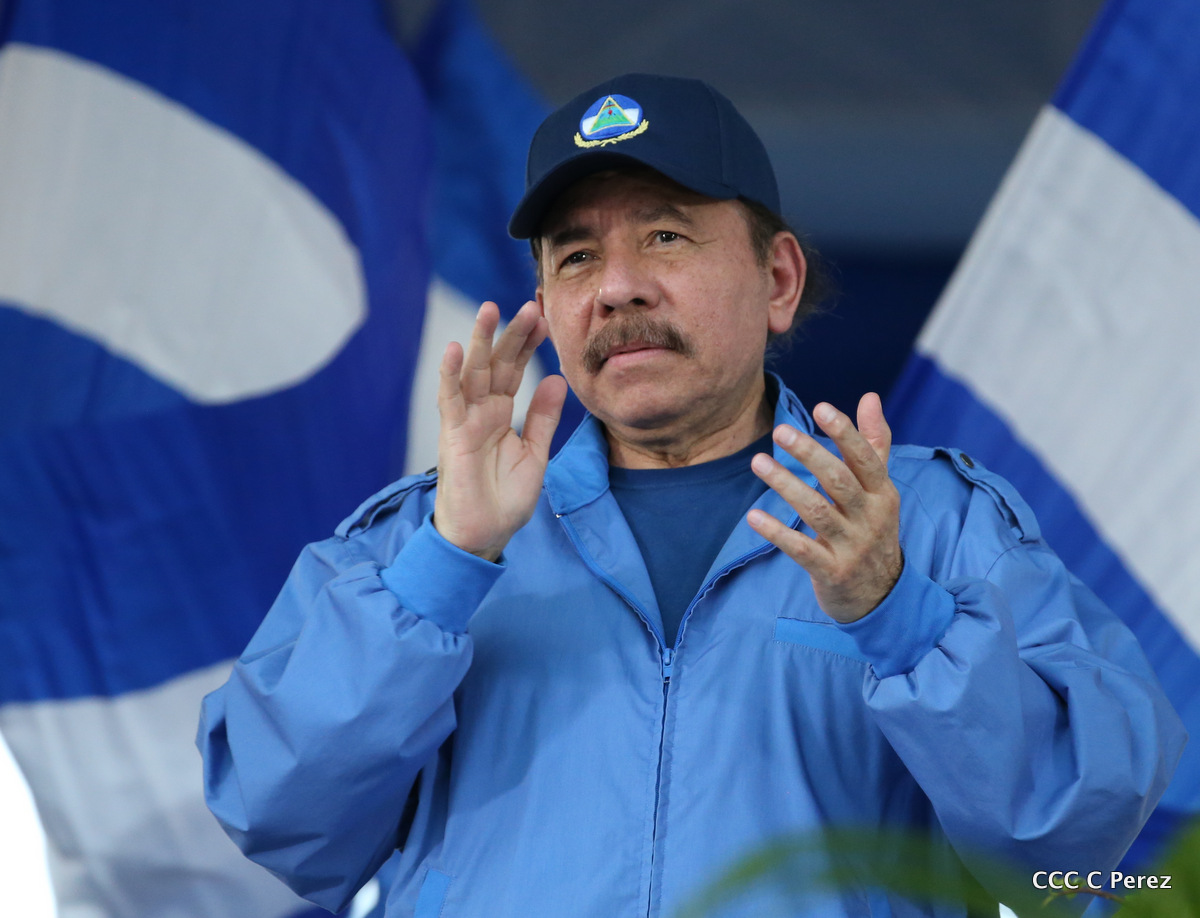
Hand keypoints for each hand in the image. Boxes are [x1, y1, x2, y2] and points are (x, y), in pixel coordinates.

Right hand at [434, 301, 566, 561]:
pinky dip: (449, 375)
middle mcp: (481, 411)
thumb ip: (543, 418)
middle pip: (496, 364)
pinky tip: (452, 350)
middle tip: (528, 306)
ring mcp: (464, 421)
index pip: (515, 371)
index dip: (528, 345)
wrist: (484, 535)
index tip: (545, 320)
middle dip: (510, 335)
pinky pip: (449, 401)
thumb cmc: (504, 499)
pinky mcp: (452, 436)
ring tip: (489, 309)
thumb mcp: (535, 454)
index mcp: (501, 414)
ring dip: (479, 341)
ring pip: (472, 373)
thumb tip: (558, 379)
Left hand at [746, 393, 901, 622]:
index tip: (820, 407)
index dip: (845, 433)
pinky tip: (753, 516)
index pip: (865, 458)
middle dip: (810, 454)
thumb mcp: (880, 491)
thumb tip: (869, 397)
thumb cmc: (873, 531)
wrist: (881, 596)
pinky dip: (777, 532)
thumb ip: (873, 445)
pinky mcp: (832, 572)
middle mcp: (871, 518)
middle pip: (839, 480)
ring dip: (786, 485)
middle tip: (779, 430)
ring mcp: (852, 547)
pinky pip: (801, 549)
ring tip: (758, 462)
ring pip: (817, 511)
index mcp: (883, 493)